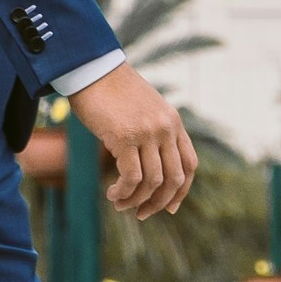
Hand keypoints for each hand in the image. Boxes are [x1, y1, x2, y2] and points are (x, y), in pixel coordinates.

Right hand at [70, 66, 195, 220]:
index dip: (181, 191)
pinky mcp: (125, 137)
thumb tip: (150, 164)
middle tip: (141, 213)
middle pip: (174, 179)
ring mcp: (147, 132)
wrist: (91, 68)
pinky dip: (124, 192)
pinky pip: (131, 177)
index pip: (189, 165)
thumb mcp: (143, 109)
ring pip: (152, 182)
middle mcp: (165, 128)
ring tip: (120, 204)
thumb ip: (153, 131)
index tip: (168, 207)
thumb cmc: (112, 90)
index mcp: (173, 122)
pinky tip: (112, 194)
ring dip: (136, 201)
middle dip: (159, 203)